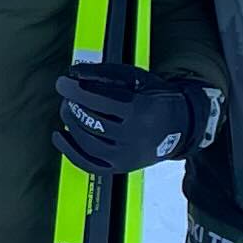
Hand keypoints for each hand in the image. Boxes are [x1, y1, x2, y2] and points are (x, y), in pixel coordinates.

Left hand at [55, 64, 221, 176]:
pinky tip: (60, 137)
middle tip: (67, 97)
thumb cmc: (156, 97)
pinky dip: (70, 151)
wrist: (182, 124)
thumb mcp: (135, 78)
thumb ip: (104, 73)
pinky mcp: (121, 168)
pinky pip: (89, 164)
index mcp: (140, 110)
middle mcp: (134, 136)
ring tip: (67, 111)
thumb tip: (73, 74)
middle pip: (93, 122)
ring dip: (71, 125)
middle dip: (73, 107)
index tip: (63, 83)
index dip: (77, 91)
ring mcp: (127, 156)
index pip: (100, 101)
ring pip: (88, 143)